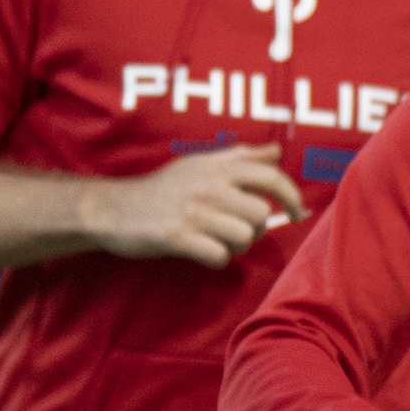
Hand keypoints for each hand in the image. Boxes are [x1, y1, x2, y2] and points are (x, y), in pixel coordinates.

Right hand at [79, 146, 307, 264]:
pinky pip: (219, 256)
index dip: (292, 195)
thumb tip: (276, 151)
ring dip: (236, 246)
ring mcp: (191, 211)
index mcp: (215, 166)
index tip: (298, 212)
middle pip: (260, 215)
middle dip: (255, 230)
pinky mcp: (177, 236)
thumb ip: (239, 158)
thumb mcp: (198, 165)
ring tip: (215, 239)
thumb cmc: (162, 190)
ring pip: (244, 238)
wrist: (111, 209)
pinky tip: (200, 251)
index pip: (270, 177)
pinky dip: (215, 259)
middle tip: (235, 230)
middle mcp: (206, 185)